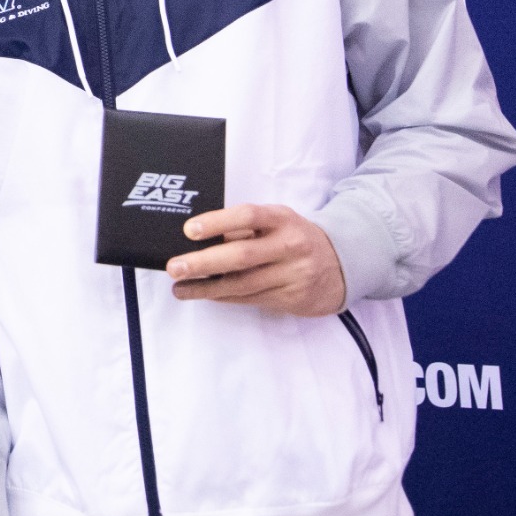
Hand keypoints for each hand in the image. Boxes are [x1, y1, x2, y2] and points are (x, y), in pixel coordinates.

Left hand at [165, 204, 347, 315]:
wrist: (339, 265)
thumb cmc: (294, 238)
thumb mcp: (277, 222)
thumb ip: (245, 228)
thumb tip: (199, 236)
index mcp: (283, 218)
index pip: (248, 216)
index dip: (218, 222)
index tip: (189, 230)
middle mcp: (290, 245)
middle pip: (242, 256)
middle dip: (204, 263)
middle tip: (175, 267)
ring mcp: (292, 274)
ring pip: (243, 284)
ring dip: (206, 288)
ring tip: (180, 287)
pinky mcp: (290, 297)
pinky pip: (250, 298)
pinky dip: (223, 297)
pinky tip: (204, 294)